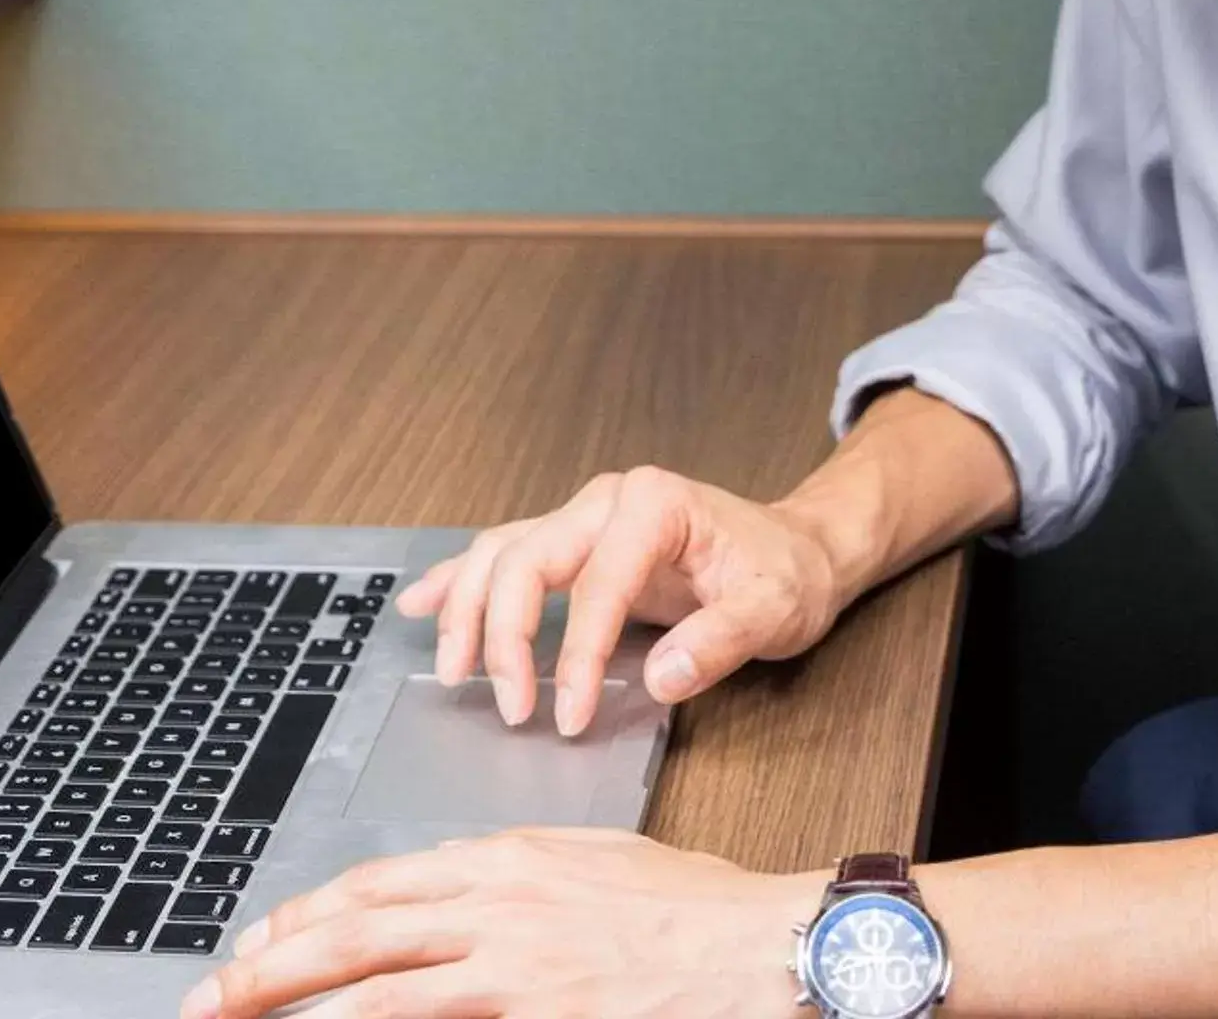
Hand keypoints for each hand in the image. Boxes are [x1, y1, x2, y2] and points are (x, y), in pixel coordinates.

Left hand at [181, 828, 814, 1018]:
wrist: (759, 945)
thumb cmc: (693, 909)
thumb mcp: (592, 861)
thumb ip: (517, 875)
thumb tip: (456, 891)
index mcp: (509, 858)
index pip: (381, 882)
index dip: (309, 913)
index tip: (260, 937)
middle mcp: (498, 907)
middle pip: (357, 932)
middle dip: (271, 965)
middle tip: (211, 994)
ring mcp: (513, 970)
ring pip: (377, 989)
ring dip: (298, 1009)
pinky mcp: (537, 1016)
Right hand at [398, 466, 852, 734]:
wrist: (796, 550)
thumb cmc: (784, 574)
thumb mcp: (773, 609)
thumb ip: (719, 642)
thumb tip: (662, 678)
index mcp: (652, 505)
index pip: (596, 585)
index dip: (578, 656)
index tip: (573, 716)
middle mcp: (605, 501)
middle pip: (524, 559)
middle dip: (505, 637)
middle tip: (512, 709)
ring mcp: (584, 518)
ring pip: (500, 554)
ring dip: (468, 611)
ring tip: (452, 671)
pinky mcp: (575, 544)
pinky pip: (504, 554)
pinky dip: (460, 580)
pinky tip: (421, 603)